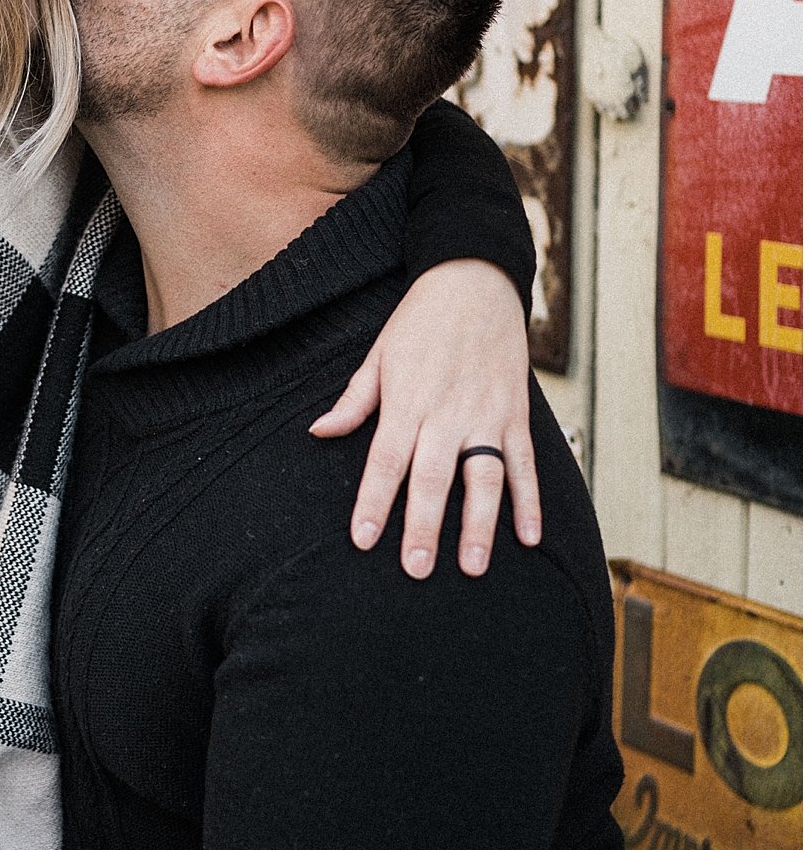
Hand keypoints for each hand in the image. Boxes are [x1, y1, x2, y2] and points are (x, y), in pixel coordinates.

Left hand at [311, 259, 540, 579]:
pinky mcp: (516, 414)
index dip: (374, 501)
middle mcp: (447, 412)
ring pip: (484, 477)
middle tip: (417, 569)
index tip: (364, 539)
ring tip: (471, 566)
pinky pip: (524, 464)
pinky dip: (529, 501)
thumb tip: (319, 433)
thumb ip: (354, 400)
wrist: (475, 280)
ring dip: (479, 524)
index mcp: (407, 400)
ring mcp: (487, 414)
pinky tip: (528, 537)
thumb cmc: (419, 321)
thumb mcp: (378, 354)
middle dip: (425, 526)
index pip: (385, 460)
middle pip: (433, 477)